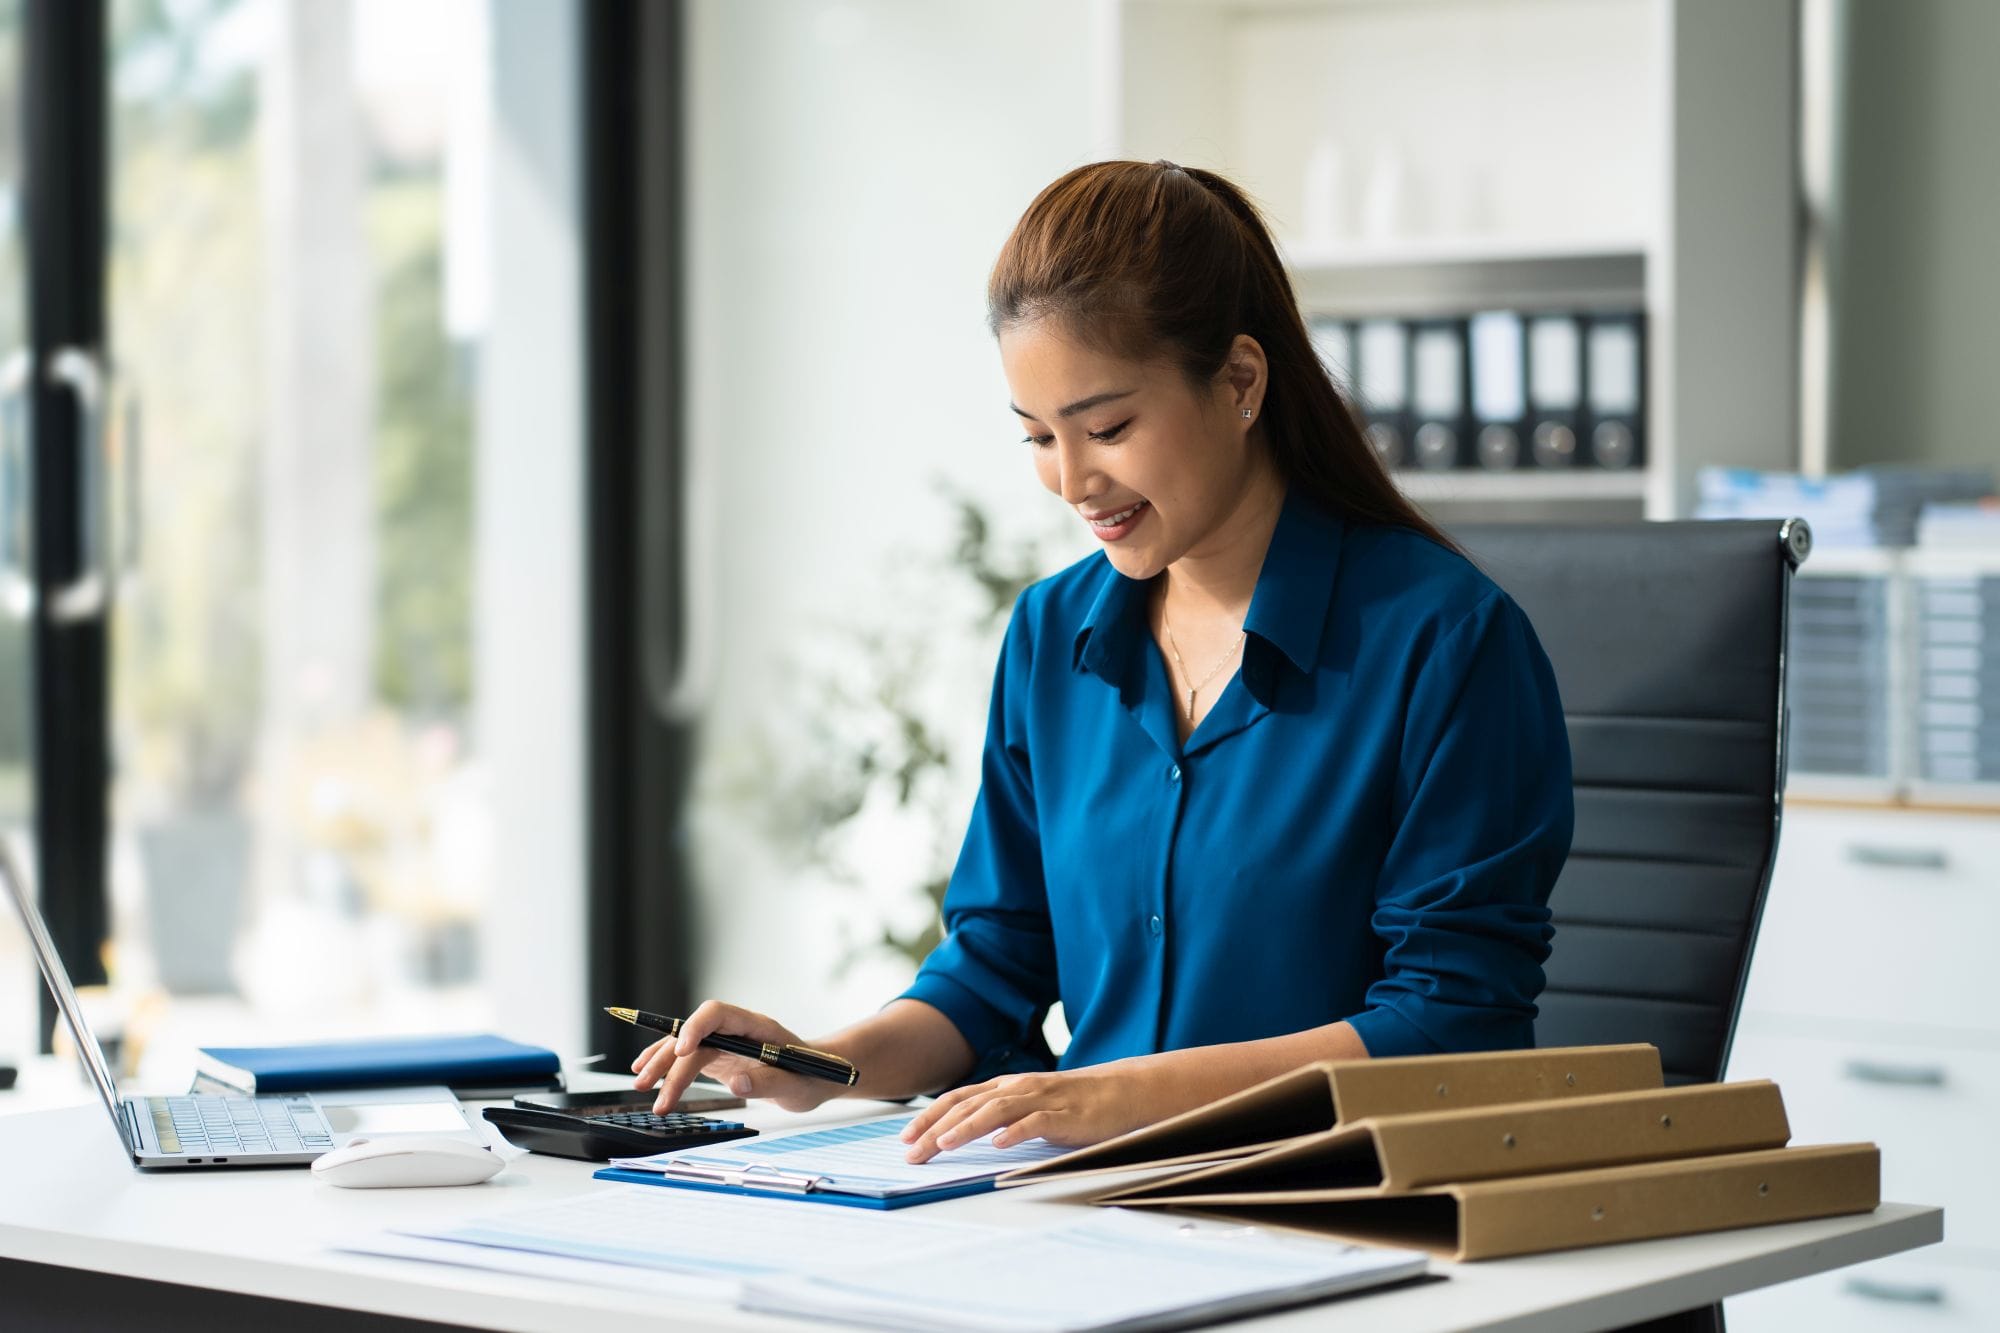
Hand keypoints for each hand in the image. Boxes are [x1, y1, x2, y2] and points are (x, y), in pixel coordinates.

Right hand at [631, 999, 843, 1114]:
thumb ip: (768, 1082)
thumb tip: (736, 1084)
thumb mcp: (797, 1086)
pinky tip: (645, 1071)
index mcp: (756, 1027)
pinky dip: (666, 1063)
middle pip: (694, 1035)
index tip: (683, 1050)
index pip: (717, 1014)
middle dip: (669, 1059)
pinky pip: (686, 1056)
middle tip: (651, 1087)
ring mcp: (725, 1042)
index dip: (696, 1027)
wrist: (816, 1078)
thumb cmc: (811, 1077)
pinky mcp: (718, 1057)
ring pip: (685, 1046)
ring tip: (641, 1086)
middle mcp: (735, 1030)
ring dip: (661, 1064)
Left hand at [897, 1064, 1162, 1163]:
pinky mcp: (1063, 1115)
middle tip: (912, 1153)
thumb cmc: (1070, 1104)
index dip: (929, 1117)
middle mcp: (1017, 1088)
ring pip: (995, 1111)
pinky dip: (1016, 1132)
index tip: (905, 1138)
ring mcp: (1040, 1099)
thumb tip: (960, 1135)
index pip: (957, 1099)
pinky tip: (1000, 1144)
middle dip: (935, 1129)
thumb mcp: (1027, 1105)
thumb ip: (999, 1116)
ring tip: (943, 1145)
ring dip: (966, 1129)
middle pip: (968, 1106)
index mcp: (1005, 1086)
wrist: (1118, 1093)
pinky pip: (1036, 1122)